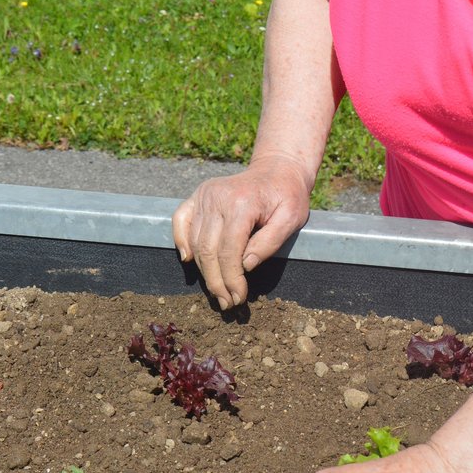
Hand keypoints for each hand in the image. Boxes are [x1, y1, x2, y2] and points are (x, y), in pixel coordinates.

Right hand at [172, 156, 311, 308]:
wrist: (277, 170)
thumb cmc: (287, 196)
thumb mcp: (291, 219)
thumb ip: (269, 242)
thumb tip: (246, 266)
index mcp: (241, 204)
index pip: (229, 251)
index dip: (231, 278)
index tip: (239, 298)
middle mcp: (217, 198)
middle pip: (208, 250)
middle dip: (217, 281)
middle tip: (227, 303)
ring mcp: (204, 195)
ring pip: (195, 242)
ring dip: (204, 271)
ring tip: (217, 291)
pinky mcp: (198, 195)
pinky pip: (180, 220)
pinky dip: (180, 241)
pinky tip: (188, 260)